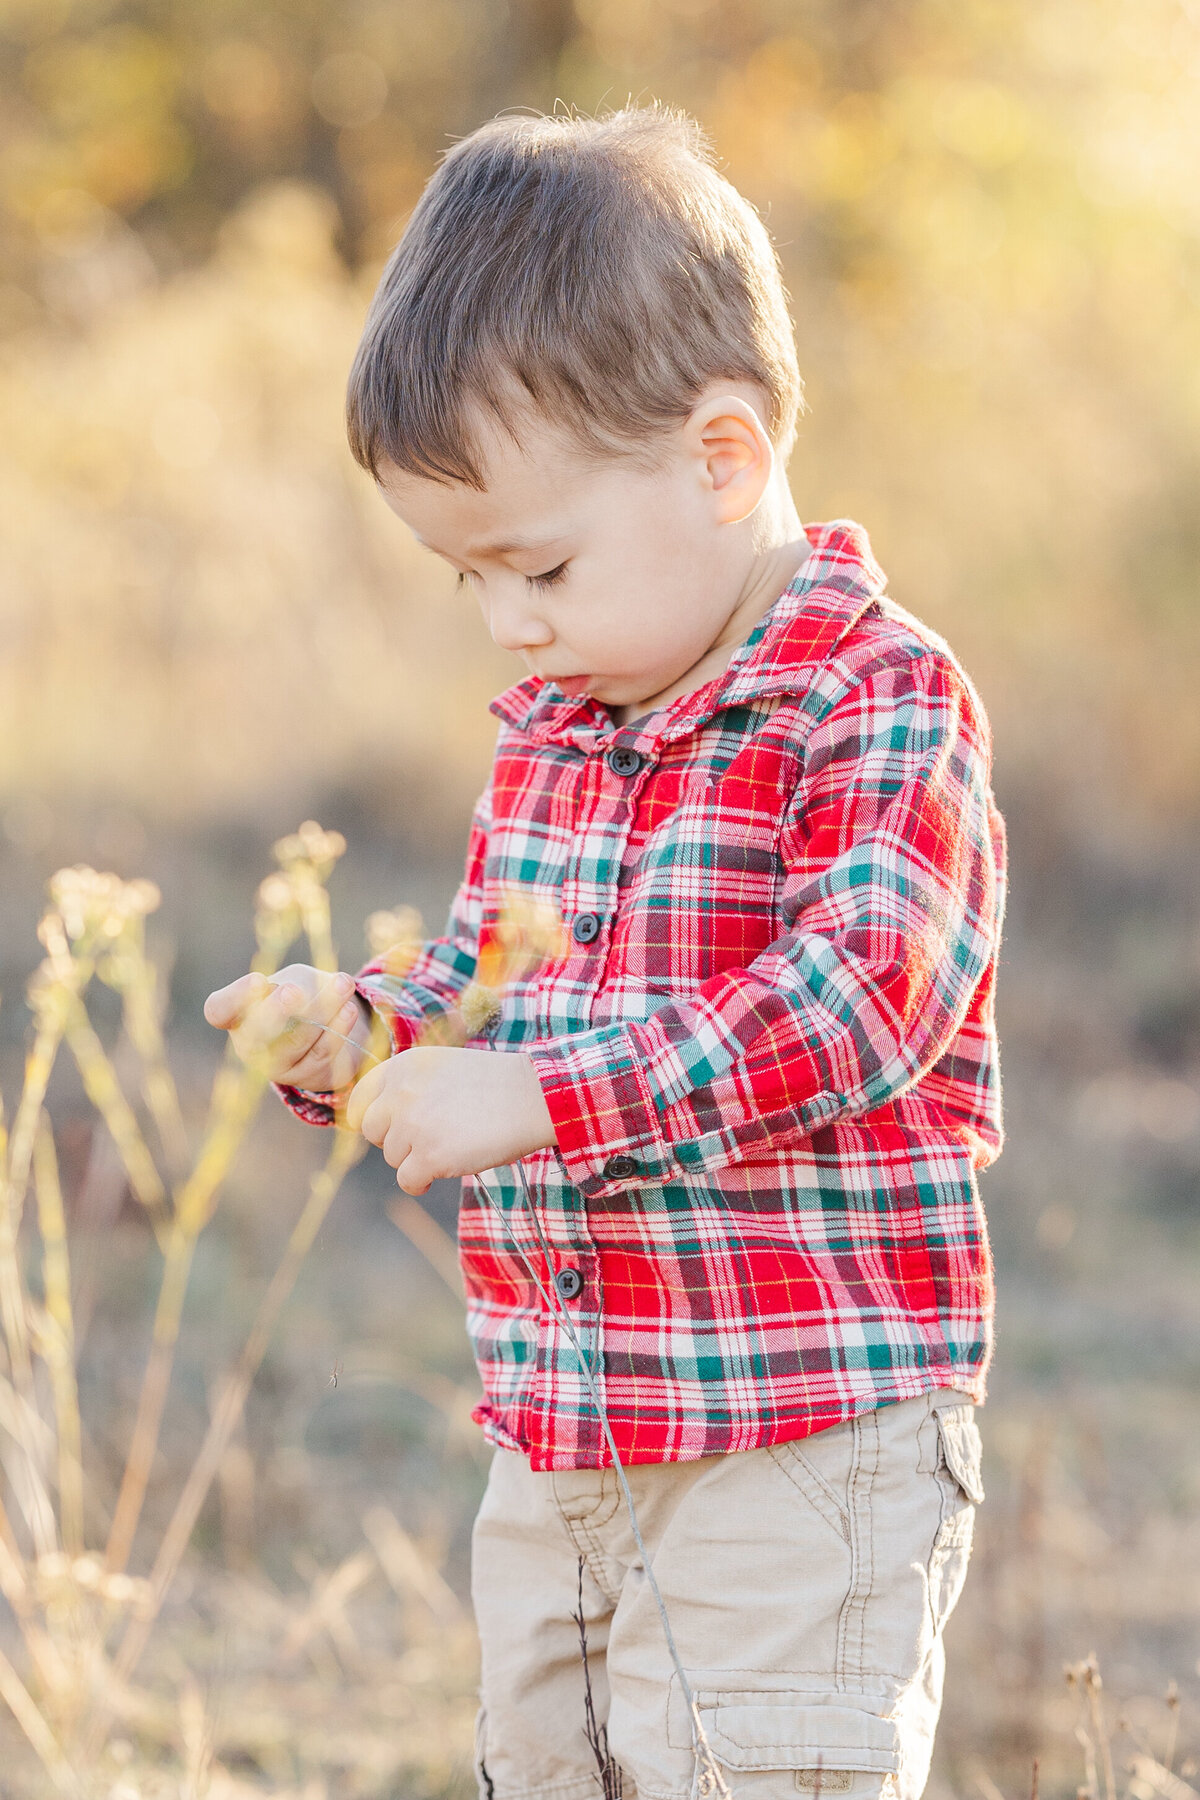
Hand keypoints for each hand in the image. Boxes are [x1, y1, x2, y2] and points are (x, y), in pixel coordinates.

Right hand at [204, 964, 373, 1089]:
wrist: (329, 1028)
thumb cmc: (303, 995)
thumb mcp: (296, 979)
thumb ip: (299, 982)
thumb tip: (308, 994)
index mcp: (236, 1015)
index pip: (219, 1010)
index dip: (235, 997)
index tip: (258, 980)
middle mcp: (249, 1045)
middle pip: (256, 1034)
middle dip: (276, 1012)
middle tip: (295, 992)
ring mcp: (276, 1066)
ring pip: (295, 1044)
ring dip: (322, 1013)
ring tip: (343, 985)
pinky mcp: (306, 1077)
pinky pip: (321, 1054)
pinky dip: (337, 1029)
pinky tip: (348, 1009)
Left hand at [345, 1048, 555, 1193]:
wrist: (533, 1098)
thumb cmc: (495, 1085)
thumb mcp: (442, 1068)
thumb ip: (409, 1086)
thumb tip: (380, 1120)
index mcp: (404, 1066)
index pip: (361, 1098)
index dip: (375, 1117)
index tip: (392, 1128)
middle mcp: (401, 1093)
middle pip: (372, 1131)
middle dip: (394, 1139)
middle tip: (425, 1139)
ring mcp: (413, 1125)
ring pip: (392, 1158)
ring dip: (416, 1158)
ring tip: (449, 1146)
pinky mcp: (429, 1156)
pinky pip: (407, 1181)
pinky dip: (421, 1182)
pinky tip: (442, 1171)